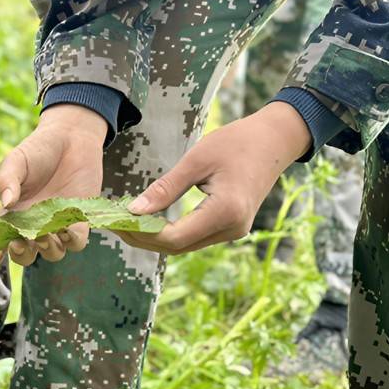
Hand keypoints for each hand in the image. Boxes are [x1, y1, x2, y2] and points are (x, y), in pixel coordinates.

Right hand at [0, 104, 106, 274]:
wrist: (72, 138)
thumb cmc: (38, 150)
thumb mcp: (17, 161)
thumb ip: (8, 181)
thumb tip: (6, 203)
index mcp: (12, 214)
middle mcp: (32, 225)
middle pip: (24, 255)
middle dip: (21, 254)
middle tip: (20, 241)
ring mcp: (56, 226)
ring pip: (51, 253)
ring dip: (47, 248)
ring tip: (45, 233)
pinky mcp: (80, 222)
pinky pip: (76, 243)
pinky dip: (71, 240)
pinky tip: (67, 228)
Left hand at [118, 102, 312, 253]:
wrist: (275, 140)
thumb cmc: (236, 142)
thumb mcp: (196, 160)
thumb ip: (165, 188)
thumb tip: (134, 210)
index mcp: (225, 212)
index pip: (174, 237)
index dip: (141, 233)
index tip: (115, 220)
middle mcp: (231, 229)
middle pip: (177, 247)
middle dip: (143, 239)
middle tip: (113, 223)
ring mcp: (233, 231)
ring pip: (185, 245)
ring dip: (154, 238)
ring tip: (125, 222)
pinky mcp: (230, 226)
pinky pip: (194, 237)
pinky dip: (169, 232)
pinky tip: (149, 221)